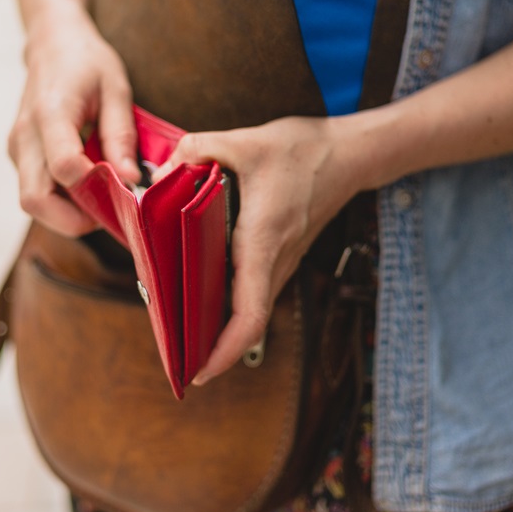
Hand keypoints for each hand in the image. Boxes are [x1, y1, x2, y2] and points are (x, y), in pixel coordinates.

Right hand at [7, 13, 139, 235]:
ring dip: (66, 214)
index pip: (64, 167)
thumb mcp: (116, 89)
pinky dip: (61, 202)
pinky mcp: (18, 156)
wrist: (52, 43)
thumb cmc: (87, 62)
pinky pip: (35, 191)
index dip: (95, 188)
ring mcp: (16, 148)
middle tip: (110, 212)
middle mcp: (25, 135)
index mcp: (51, 113)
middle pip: (35, 199)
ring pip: (32, 202)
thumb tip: (131, 180)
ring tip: (102, 200)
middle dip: (74, 219)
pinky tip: (88, 188)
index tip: (125, 189)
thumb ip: (121, 136)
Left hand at [158, 116, 383, 384]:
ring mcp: (281, 262)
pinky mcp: (280, 257)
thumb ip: (196, 150)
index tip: (200, 371)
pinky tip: (198, 300)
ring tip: (180, 338)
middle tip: (175, 361)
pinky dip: (228, 307)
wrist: (348, 155)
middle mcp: (274, 260)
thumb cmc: (302, 151)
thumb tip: (164, 171)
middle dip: (212, 350)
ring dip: (219, 331)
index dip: (226, 350)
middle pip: (246, 323)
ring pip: (250, 311)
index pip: (250, 313)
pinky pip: (253, 293)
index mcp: (262, 240)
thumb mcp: (243, 141)